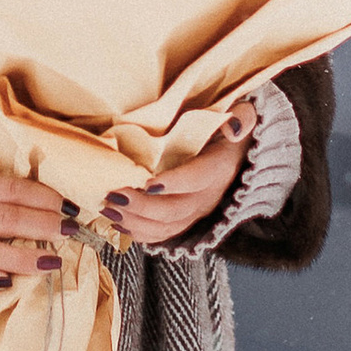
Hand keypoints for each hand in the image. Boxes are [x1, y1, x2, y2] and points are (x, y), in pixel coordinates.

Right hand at [0, 169, 67, 295]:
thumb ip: (4, 191)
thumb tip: (53, 201)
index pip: (13, 190)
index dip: (44, 198)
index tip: (71, 208)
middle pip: (6, 220)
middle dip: (41, 226)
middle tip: (69, 232)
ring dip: (22, 259)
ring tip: (51, 263)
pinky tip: (8, 283)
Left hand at [103, 98, 256, 249]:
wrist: (239, 153)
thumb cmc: (227, 128)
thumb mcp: (242, 115)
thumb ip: (241, 117)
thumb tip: (233, 127)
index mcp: (219, 169)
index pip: (197, 179)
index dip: (173, 183)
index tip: (147, 183)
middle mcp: (208, 196)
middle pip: (175, 210)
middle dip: (141, 206)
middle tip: (113, 196)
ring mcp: (196, 211)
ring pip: (166, 228)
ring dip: (135, 223)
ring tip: (108, 210)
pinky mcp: (185, 219)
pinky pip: (162, 235)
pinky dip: (138, 233)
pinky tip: (116, 224)